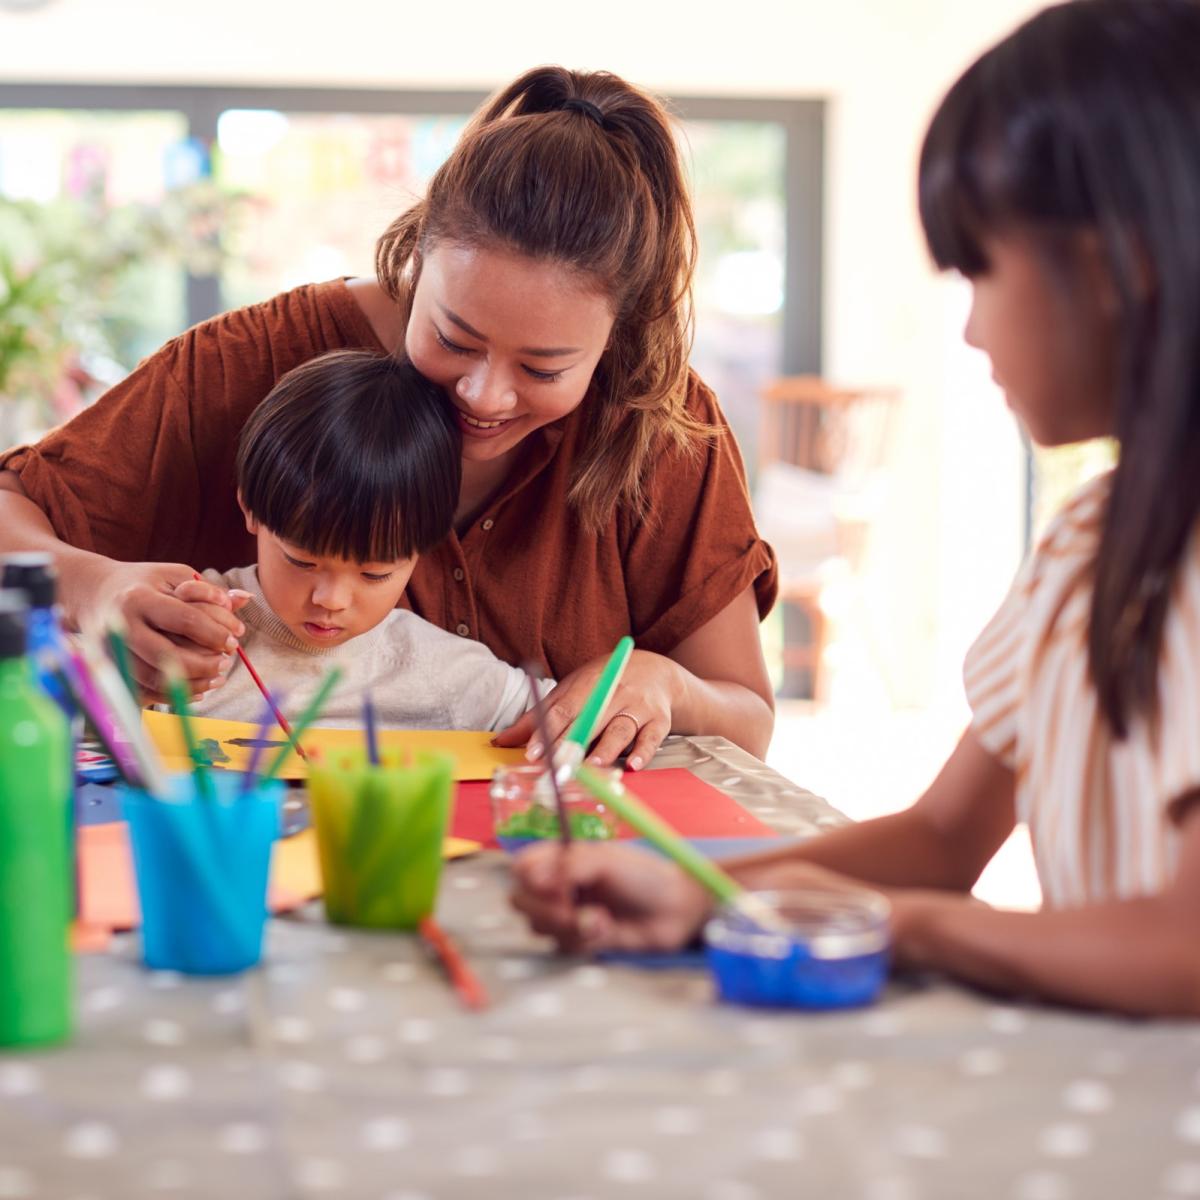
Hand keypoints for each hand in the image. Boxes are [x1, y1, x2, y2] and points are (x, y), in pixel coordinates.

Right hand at [88, 561, 245, 700]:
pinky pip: (143, 691)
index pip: (185, 619)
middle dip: (203, 664)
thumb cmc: (145, 583)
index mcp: (140, 598)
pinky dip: (173, 695)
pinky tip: (198, 690)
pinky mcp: (109, 668)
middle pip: (167, 655)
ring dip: (192, 684)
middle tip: (226, 663)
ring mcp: (110, 651)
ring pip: (154, 679)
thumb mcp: (175, 576)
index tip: (236, 638)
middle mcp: (122, 626)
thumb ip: (209, 591)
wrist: (94, 592)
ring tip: (218, 678)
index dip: (215, 632)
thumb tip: (245, 599)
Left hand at [494, 649, 681, 769]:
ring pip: (621, 728)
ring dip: (607, 748)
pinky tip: (634, 765)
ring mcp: (638, 706)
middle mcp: (614, 692)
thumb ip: (540, 716)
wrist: (656, 671)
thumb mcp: (572, 690)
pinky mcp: (660, 720)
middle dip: (572, 744)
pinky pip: (652, 737)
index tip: (532, 753)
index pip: (564, 708)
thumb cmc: (605, 685)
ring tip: (593, 765)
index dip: (547, 731)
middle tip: (557, 767)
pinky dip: (644, 752)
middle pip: (591, 719)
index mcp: (589, 683)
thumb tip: (501, 740)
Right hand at [509, 841, 712, 953]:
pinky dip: (583, 941)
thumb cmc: (644, 876)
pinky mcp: (580, 941)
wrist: (675, 912)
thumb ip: (568, 866)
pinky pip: (561, 946)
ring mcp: (568, 914)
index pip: (522, 866)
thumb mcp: (606, 861)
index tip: (553, 886)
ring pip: (539, 926)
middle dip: (545, 909)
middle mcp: (560, 886)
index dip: (529, 878)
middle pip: (521, 900)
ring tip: (601, 919)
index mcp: (562, 858)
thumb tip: (531, 876)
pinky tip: (607, 931)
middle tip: (572, 908)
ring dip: (568, 926)